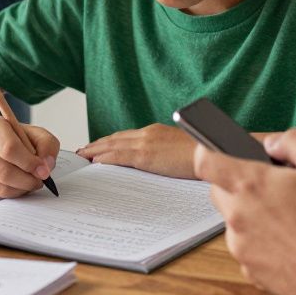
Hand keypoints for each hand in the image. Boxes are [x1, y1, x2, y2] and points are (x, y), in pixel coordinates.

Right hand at [0, 117, 59, 199]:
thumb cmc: (15, 138)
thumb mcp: (35, 133)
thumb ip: (47, 145)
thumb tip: (46, 166)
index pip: (9, 148)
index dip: (30, 163)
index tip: (43, 171)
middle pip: (4, 172)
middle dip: (28, 181)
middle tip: (40, 180)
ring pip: (0, 187)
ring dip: (21, 189)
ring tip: (30, 182)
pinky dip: (12, 194)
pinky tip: (18, 185)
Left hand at [76, 123, 196, 177]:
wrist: (211, 153)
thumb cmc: (202, 155)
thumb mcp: (179, 149)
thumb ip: (165, 152)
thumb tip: (158, 161)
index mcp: (156, 131)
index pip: (127, 136)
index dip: (111, 141)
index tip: (99, 146)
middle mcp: (147, 133)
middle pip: (116, 138)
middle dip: (98, 145)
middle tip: (84, 151)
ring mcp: (145, 143)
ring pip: (112, 145)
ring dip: (96, 150)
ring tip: (83, 156)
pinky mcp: (145, 155)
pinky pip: (118, 156)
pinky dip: (104, 158)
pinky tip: (95, 162)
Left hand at [194, 129, 295, 294]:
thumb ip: (293, 140)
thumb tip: (274, 144)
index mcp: (249, 184)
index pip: (206, 161)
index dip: (207, 150)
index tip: (213, 149)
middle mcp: (238, 217)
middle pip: (219, 192)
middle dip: (235, 183)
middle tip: (269, 185)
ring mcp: (243, 247)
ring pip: (234, 222)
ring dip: (251, 215)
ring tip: (289, 216)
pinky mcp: (254, 271)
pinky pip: (249, 250)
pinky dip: (262, 243)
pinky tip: (291, 241)